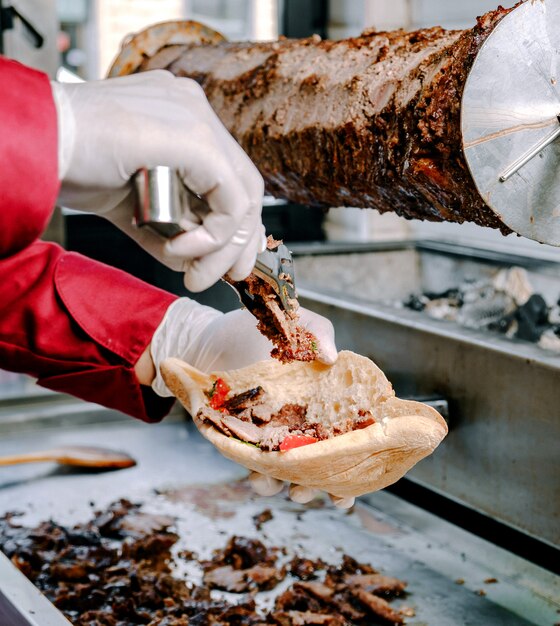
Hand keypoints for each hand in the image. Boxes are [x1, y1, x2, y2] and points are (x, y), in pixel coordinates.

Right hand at [51, 71, 264, 291]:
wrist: (36, 146)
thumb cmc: (69, 166)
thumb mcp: (130, 204)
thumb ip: (167, 227)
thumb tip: (194, 260)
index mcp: (181, 118)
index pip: (228, 175)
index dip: (235, 224)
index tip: (227, 262)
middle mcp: (194, 110)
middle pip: (243, 184)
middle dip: (241, 239)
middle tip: (231, 275)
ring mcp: (195, 117)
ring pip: (241, 193)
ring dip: (221, 245)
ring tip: (192, 269)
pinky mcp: (193, 136)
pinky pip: (229, 197)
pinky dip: (214, 234)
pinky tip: (181, 247)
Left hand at [148, 299, 342, 506]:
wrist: (215, 336)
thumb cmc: (264, 328)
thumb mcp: (298, 322)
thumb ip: (318, 334)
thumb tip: (332, 357)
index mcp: (324, 403)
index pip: (347, 439)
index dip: (353, 466)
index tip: (349, 489)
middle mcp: (303, 423)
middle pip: (319, 465)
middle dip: (319, 486)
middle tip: (311, 489)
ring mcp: (274, 432)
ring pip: (287, 471)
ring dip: (288, 486)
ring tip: (285, 486)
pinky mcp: (246, 437)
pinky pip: (256, 464)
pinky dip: (261, 476)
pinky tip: (259, 474)